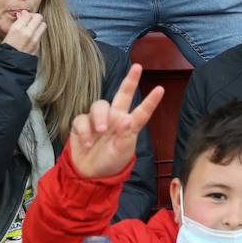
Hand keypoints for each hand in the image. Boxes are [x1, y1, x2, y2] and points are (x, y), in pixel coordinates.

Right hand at [2, 11, 45, 55]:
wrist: (7, 67)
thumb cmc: (3, 52)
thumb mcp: (6, 35)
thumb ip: (17, 24)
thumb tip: (22, 15)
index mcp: (17, 29)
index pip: (28, 14)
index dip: (26, 14)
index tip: (24, 16)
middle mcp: (28, 33)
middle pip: (39, 17)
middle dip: (35, 17)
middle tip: (30, 20)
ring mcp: (34, 40)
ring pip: (43, 25)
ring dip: (39, 25)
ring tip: (32, 28)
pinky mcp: (38, 46)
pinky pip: (41, 36)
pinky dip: (38, 34)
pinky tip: (31, 38)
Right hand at [68, 65, 164, 179]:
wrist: (89, 174)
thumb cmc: (111, 162)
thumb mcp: (121, 152)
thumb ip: (124, 136)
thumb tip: (125, 119)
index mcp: (129, 125)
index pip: (142, 111)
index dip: (150, 101)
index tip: (161, 89)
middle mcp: (115, 118)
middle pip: (122, 95)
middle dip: (130, 81)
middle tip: (137, 68)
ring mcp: (98, 120)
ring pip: (99, 105)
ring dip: (99, 116)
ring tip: (100, 131)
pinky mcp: (81, 125)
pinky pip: (81, 120)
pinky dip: (84, 131)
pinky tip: (87, 143)